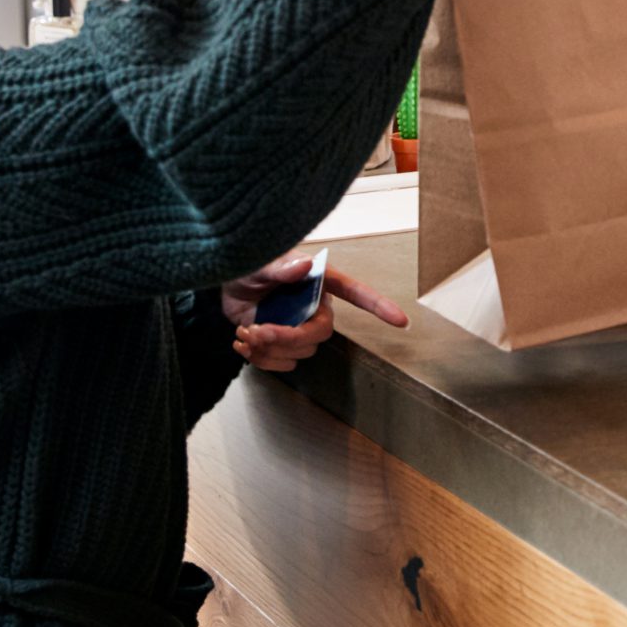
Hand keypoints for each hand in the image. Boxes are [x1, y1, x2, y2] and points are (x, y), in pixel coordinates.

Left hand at [220, 256, 410, 373]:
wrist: (224, 286)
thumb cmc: (247, 265)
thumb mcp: (260, 263)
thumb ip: (281, 267)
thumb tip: (305, 265)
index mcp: (318, 282)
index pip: (356, 293)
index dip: (379, 306)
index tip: (401, 321)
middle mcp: (314, 306)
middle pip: (320, 333)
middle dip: (289, 338)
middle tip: (259, 331)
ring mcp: (299, 326)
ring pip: (300, 352)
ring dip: (269, 349)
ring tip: (245, 333)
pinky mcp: (282, 343)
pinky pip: (283, 363)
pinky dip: (260, 360)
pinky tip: (243, 343)